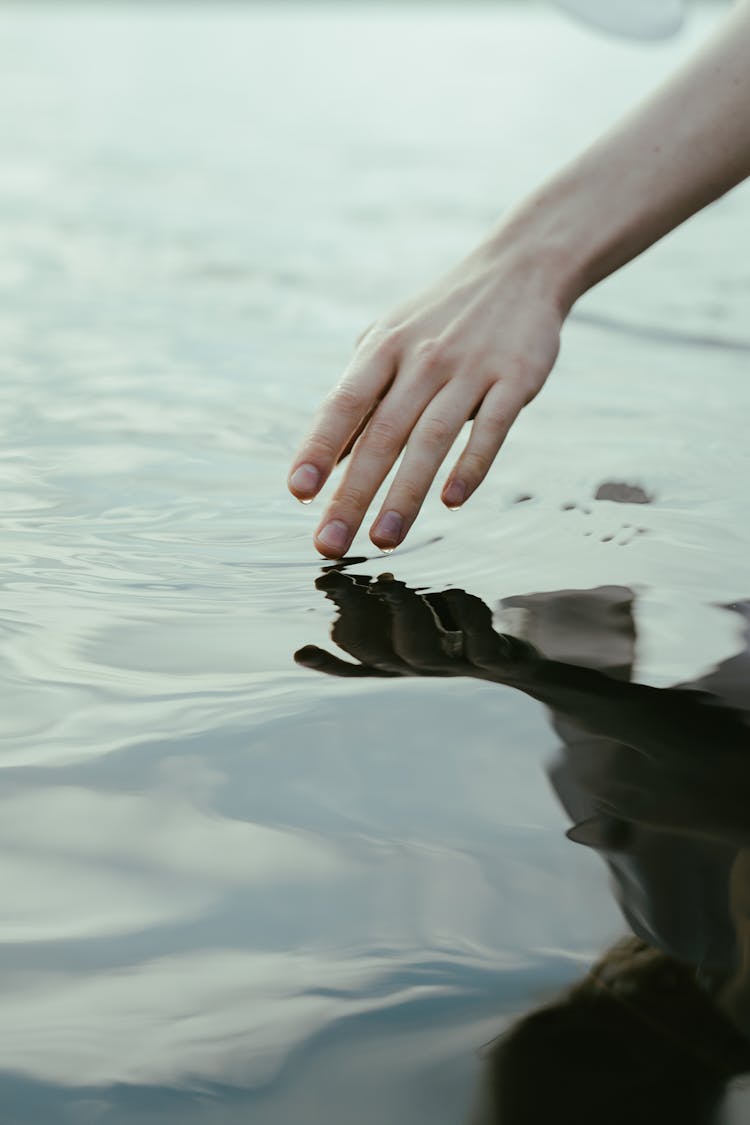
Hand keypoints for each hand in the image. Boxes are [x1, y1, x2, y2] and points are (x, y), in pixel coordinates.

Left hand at [288, 244, 563, 557]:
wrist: (519, 269)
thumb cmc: (440, 319)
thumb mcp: (390, 343)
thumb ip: (361, 398)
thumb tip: (327, 461)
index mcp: (382, 349)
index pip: (343, 404)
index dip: (319, 448)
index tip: (299, 493)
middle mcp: (422, 359)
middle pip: (382, 435)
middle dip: (354, 493)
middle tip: (331, 543)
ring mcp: (470, 368)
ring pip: (432, 439)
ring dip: (405, 494)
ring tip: (383, 540)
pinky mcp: (515, 378)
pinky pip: (492, 427)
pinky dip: (471, 465)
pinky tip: (451, 502)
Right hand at [295, 571, 538, 678]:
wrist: (533, 662)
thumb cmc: (467, 633)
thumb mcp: (424, 621)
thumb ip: (384, 607)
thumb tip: (351, 584)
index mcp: (404, 659)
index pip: (358, 663)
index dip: (331, 661)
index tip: (301, 650)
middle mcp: (425, 666)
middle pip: (380, 653)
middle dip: (354, 618)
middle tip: (336, 583)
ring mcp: (459, 663)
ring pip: (420, 649)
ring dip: (402, 614)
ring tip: (390, 583)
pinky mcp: (497, 657)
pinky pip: (480, 641)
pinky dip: (466, 616)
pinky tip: (454, 591)